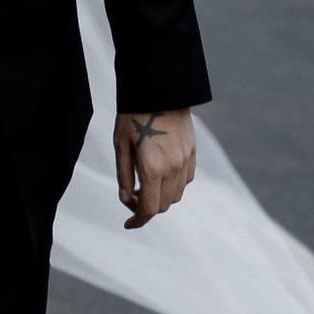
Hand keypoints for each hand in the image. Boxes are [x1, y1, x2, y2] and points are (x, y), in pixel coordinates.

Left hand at [112, 106, 195, 227]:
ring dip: (160, 196)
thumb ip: (124, 175)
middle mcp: (173, 168)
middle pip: (163, 205)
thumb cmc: (133, 115)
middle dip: (146, 207)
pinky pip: (185, 180)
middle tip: (131, 194)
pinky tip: (160, 172)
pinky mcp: (193, 153)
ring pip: (176, 195)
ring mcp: (186, 161)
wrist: (159, 89)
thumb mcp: (121, 145)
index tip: (128, 224)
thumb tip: (126, 199)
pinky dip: (173, 184)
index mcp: (153, 168)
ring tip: (144, 182)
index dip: (138, 221)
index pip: (149, 209)